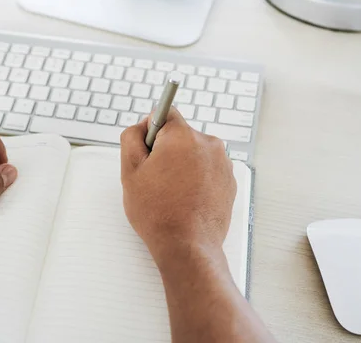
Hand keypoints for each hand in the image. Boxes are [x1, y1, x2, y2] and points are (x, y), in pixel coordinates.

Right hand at [120, 108, 235, 261]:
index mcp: (183, 136)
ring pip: (194, 153)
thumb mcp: (130, 171)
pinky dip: (196, 179)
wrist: (188, 246)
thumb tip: (140, 126)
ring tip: (171, 193)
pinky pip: (207, 170)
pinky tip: (186, 199)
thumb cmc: (158, 212)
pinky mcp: (230, 180)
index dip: (150, 131)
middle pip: (180, 135)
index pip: (165, 113)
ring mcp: (223, 163)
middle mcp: (208, 144)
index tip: (147, 150)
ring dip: (182, 165)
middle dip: (165, 151)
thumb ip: (131, 137)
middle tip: (155, 179)